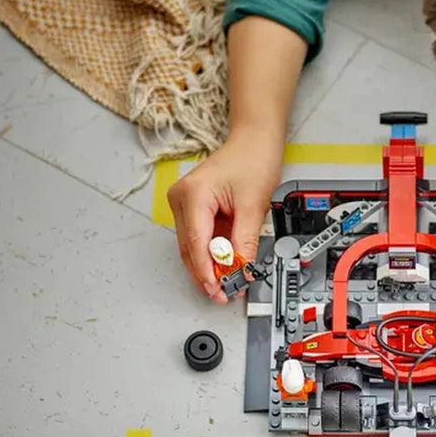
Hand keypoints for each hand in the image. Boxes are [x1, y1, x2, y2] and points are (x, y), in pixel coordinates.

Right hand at [167, 132, 282, 302]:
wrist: (254, 142)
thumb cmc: (252, 160)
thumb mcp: (253, 205)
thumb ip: (245, 240)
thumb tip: (241, 268)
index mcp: (192, 194)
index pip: (196, 243)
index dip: (206, 271)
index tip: (217, 289)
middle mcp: (181, 199)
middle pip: (190, 249)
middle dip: (206, 274)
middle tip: (223, 294)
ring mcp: (184, 204)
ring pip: (192, 247)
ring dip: (208, 267)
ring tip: (226, 285)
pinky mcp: (193, 208)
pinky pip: (199, 238)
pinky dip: (211, 254)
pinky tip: (222, 268)